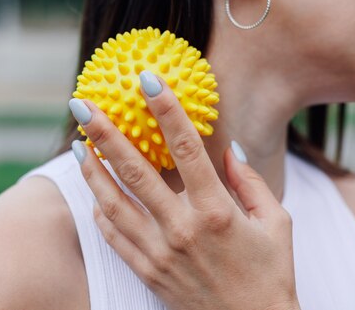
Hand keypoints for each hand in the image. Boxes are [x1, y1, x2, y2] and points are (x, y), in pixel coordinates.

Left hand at [69, 70, 299, 309]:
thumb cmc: (272, 274)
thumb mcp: (276, 223)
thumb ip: (250, 181)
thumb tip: (229, 148)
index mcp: (218, 211)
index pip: (186, 148)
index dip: (165, 109)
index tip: (147, 79)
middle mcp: (183, 229)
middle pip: (135, 170)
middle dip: (105, 132)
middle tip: (82, 104)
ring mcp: (161, 253)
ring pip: (114, 204)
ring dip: (92, 171)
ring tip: (77, 144)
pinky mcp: (149, 273)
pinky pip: (115, 238)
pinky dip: (100, 212)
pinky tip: (93, 193)